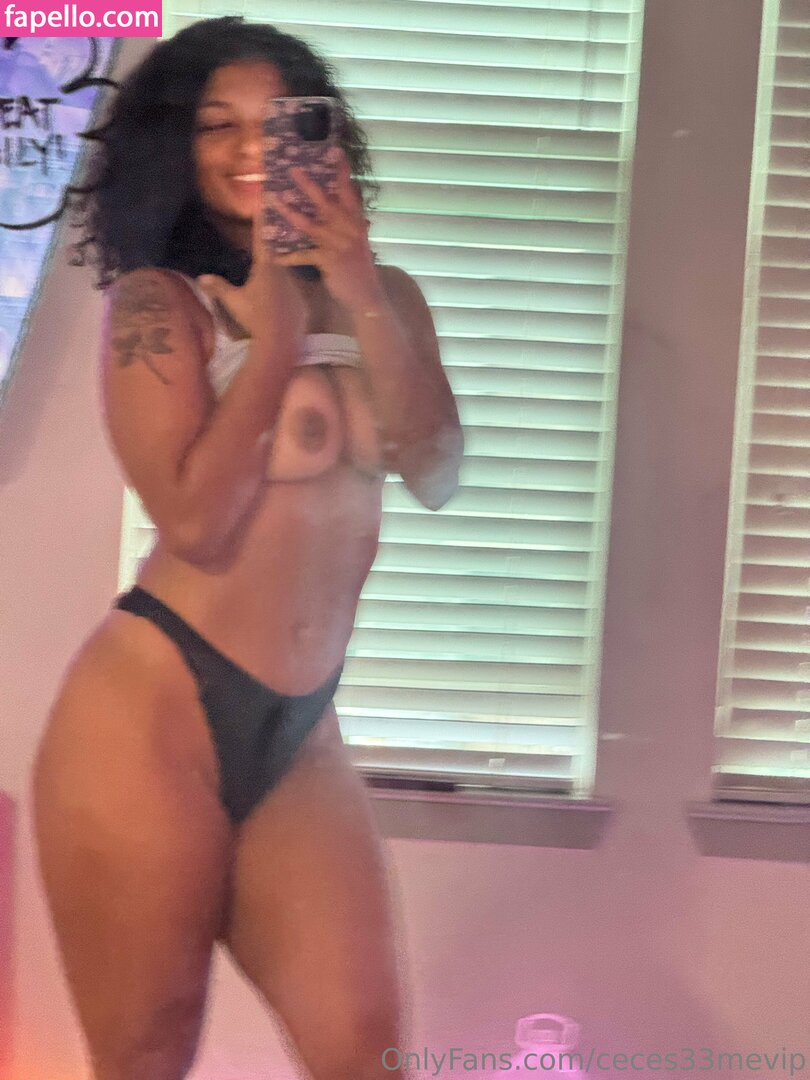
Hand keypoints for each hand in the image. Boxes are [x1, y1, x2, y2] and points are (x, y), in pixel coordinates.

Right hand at [196, 203, 306, 345]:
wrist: (281, 339)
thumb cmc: (256, 319)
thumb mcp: (235, 302)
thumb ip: (219, 287)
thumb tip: (201, 277)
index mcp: (266, 266)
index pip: (264, 236)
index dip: (264, 216)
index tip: (266, 197)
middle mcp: (283, 269)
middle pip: (282, 243)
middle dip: (281, 226)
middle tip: (285, 206)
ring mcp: (295, 281)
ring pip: (293, 260)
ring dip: (292, 246)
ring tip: (293, 235)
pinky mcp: (304, 293)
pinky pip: (301, 276)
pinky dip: (300, 271)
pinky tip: (300, 269)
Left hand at [269, 150, 386, 313]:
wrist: (367, 296)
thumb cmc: (360, 268)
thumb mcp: (360, 240)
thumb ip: (353, 221)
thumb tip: (351, 200)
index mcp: (356, 222)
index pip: (349, 191)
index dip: (342, 171)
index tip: (335, 150)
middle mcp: (348, 229)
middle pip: (325, 202)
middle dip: (308, 185)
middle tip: (292, 169)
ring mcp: (338, 244)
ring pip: (309, 224)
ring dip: (288, 211)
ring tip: (272, 199)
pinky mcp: (328, 261)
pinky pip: (303, 255)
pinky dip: (288, 257)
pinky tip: (275, 255)